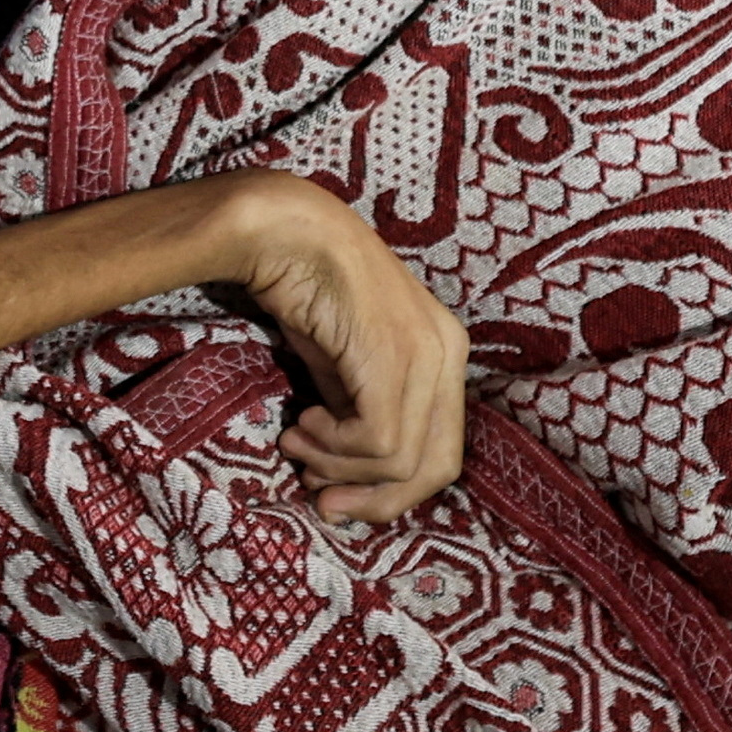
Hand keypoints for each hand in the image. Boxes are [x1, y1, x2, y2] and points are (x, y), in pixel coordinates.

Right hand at [210, 174, 467, 525]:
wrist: (282, 232)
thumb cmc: (306, 291)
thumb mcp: (341, 370)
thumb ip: (357, 416)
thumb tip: (340, 481)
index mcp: (445, 354)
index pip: (441, 453)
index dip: (390, 492)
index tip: (334, 497)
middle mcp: (449, 353)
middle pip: (435, 467)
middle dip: (374, 499)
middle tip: (318, 495)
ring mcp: (427, 353)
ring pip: (401, 460)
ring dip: (338, 466)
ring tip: (297, 441)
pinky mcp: (394, 356)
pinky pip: (377, 440)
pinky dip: (334, 445)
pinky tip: (302, 420)